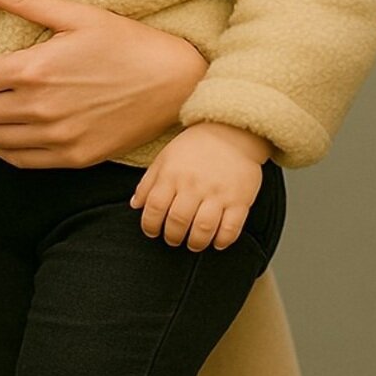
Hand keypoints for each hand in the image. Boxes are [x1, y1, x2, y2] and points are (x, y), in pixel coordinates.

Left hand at [0, 0, 206, 168]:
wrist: (173, 84)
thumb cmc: (127, 43)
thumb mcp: (77, 15)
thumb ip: (26, 1)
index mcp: (35, 70)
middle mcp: (39, 109)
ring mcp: (56, 138)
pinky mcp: (72, 157)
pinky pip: (20, 161)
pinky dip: (0, 150)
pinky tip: (0, 137)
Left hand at [130, 121, 269, 250]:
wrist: (231, 131)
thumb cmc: (194, 147)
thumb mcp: (165, 158)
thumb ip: (148, 182)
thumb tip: (135, 205)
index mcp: (172, 174)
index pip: (155, 207)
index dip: (150, 225)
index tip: (152, 232)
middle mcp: (194, 185)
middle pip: (178, 221)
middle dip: (173, 237)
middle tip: (173, 239)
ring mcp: (218, 193)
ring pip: (203, 229)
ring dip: (196, 243)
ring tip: (193, 244)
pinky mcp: (240, 200)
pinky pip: (231, 228)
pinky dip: (222, 241)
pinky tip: (216, 242)